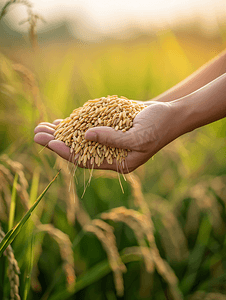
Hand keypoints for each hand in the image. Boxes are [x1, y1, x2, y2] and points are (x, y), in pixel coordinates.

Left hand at [34, 101, 177, 172]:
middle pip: (78, 151)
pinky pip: (87, 129)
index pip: (87, 160)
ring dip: (61, 133)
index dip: (67, 152)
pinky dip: (73, 125)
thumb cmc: (158, 126)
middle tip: (37, 134)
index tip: (50, 143)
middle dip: (57, 143)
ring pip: (79, 140)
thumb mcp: (139, 136)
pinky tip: (59, 122)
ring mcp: (108, 141)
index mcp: (118, 163)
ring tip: (41, 127)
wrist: (169, 114)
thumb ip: (113, 139)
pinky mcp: (109, 129)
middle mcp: (110, 154)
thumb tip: (86, 135)